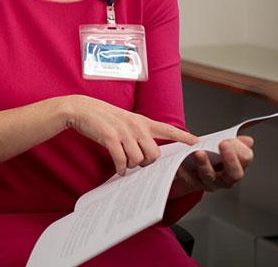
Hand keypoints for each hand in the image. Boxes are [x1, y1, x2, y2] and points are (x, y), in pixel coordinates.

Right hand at [60, 95, 198, 175]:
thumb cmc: (102, 117)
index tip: (197, 142)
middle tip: (137, 163)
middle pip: (154, 154)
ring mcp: (123, 132)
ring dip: (132, 166)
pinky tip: (119, 169)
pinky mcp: (110, 138)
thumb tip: (146, 152)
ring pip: (138, 159)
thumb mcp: (125, 120)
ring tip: (125, 164)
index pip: (168, 129)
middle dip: (146, 163)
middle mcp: (136, 126)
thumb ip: (138, 132)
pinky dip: (121, 168)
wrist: (81, 109)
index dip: (183, 137)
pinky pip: (122, 160)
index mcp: (142, 121)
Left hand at [171, 136, 254, 197]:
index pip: (245, 160)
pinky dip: (185, 172)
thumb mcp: (224, 147)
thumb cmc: (212, 156)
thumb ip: (235, 143)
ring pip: (209, 176)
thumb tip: (247, 140)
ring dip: (205, 164)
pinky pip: (190, 180)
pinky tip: (181, 164)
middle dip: (230, 159)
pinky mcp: (194, 185)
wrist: (192, 169)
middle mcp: (226, 179)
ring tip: (199, 153)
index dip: (239, 151)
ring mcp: (211, 183)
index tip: (228, 140)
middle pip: (233, 174)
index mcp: (237, 167)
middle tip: (223, 143)